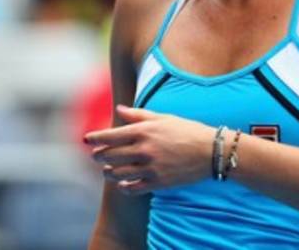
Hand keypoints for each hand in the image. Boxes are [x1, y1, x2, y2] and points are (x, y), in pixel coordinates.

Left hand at [84, 105, 215, 194]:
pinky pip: (133, 188)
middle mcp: (144, 149)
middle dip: (99, 156)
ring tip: (107, 171)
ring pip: (118, 173)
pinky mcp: (158, 183)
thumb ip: (138, 115)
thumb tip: (119, 109)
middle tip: (96, 156)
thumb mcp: (163, 118)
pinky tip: (122, 184)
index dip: (95, 138)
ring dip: (108, 173)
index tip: (87, 140)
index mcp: (144, 131)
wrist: (211, 151)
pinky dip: (124, 186)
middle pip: (110, 156)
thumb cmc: (187, 130)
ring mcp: (150, 167)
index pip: (110, 136)